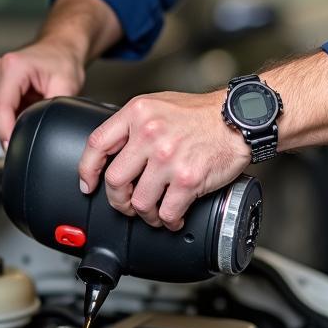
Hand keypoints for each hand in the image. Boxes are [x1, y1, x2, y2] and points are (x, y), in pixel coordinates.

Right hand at [0, 39, 84, 145]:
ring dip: (5, 122)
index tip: (13, 146)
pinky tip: (21, 110)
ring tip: (27, 114)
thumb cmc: (63, 62)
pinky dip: (5, 116)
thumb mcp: (68, 86)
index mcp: (13, 67)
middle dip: (6, 128)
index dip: (5, 132)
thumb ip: (54, 109)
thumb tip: (46, 130)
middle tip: (28, 131)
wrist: (59, 49)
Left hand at [78, 91, 248, 230]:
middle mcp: (150, 134)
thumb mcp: (159, 105)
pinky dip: (169, 221)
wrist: (239, 118)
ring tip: (154, 213)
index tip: (89, 184)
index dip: (87, 170)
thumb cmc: (201, 114)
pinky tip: (174, 217)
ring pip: (139, 202)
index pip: (97, 144)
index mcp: (138, 113)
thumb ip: (135, 124)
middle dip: (118, 200)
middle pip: (115, 180)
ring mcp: (168, 158)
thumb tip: (114, 151)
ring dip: (145, 214)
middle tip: (126, 204)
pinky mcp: (187, 179)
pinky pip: (167, 212)